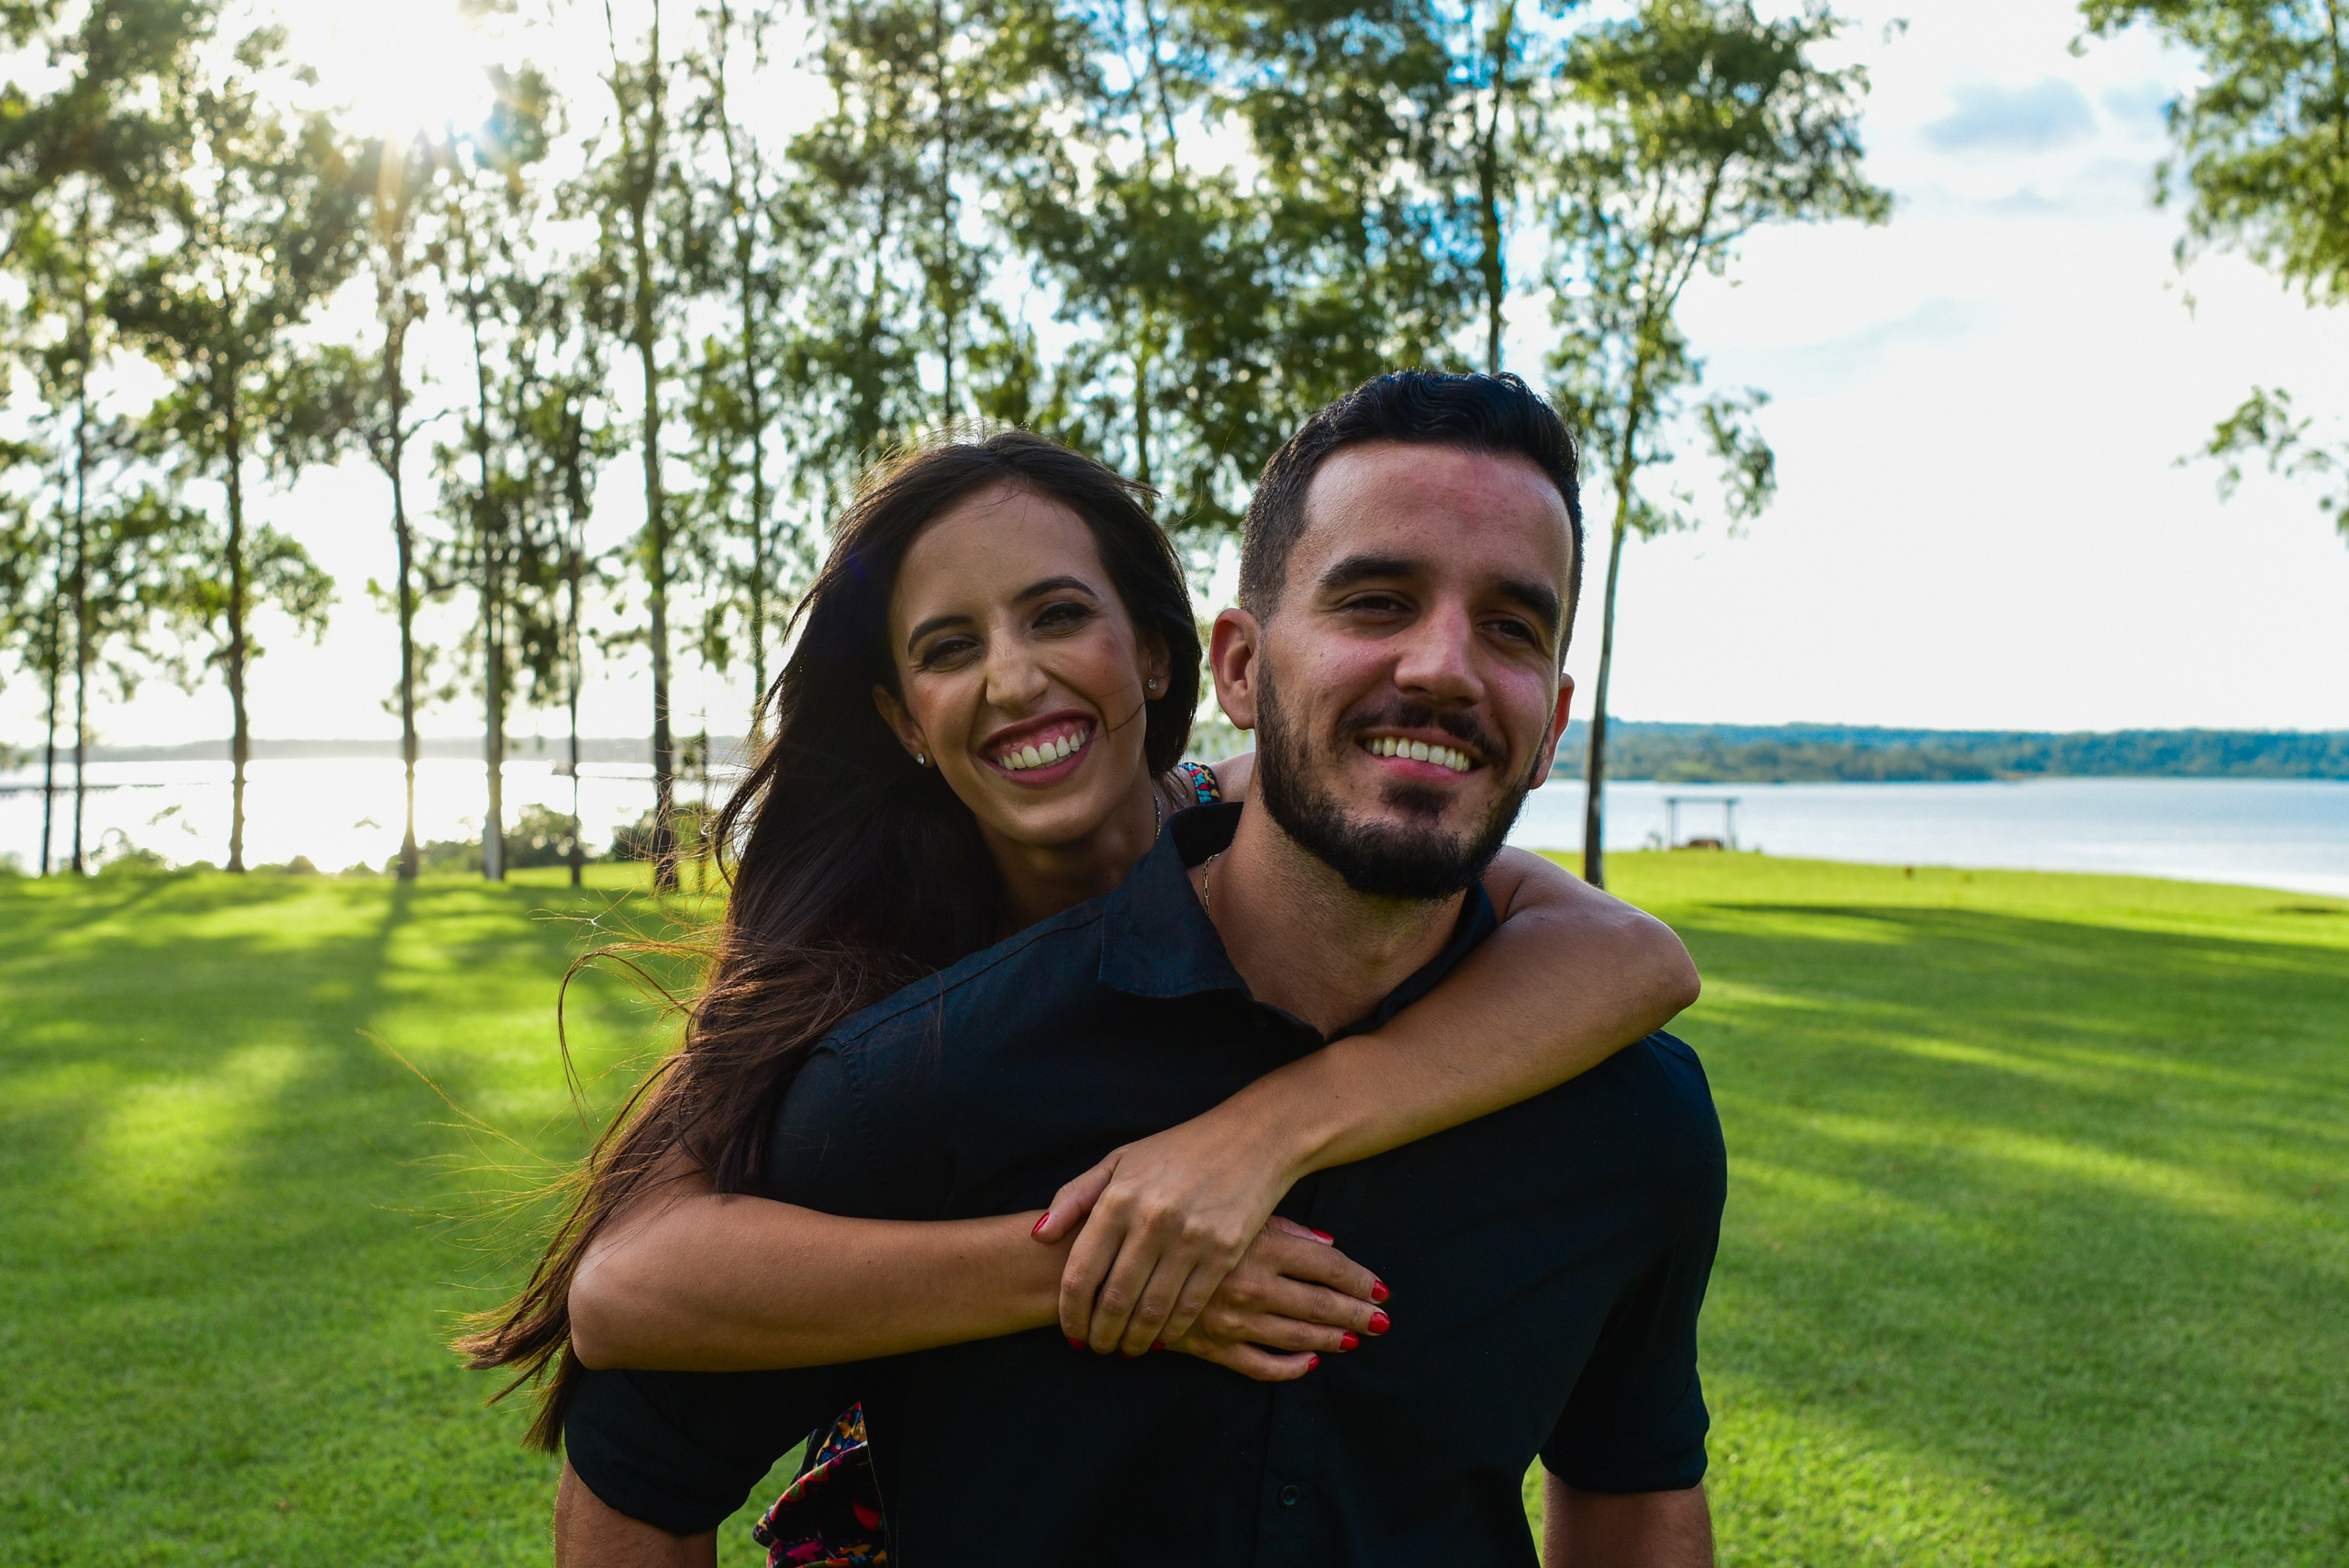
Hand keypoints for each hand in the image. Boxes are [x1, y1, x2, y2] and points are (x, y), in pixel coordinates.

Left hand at [1034, 1107, 1307, 1355]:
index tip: (1070, 1332)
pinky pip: (1190, 1305)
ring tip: (1125, 1349)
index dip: (1071, 1312)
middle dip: (1101, 1334)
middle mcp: (1151, 1220)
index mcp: (1118, 1197)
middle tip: (1097, 1348)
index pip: (1081, 1272)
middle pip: (1114, 1299)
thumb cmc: (1178, 1150)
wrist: (1251, 1138)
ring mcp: (1189, 1237)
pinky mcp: (1224, 1251)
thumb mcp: (1119, 1161)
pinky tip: (1161, 1339)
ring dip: (1133, 1339)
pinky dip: (1171, 1331)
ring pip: (1151, 1310)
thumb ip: (1074, 1197)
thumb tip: (1039, 1237)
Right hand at [1155, 1218, 1388, 1381]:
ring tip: (1357, 1338)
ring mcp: (1231, 1320)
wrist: (1110, 1257)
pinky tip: (1310, 1362)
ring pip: (1297, 1337)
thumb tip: (1329, 1242)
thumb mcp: (1229, 1208)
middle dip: (1357, 1314)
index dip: (1359, 1279)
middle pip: (1320, 1304)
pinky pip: (1261, 1366)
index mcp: (1259, 1245)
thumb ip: (1282, 1226)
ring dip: (1332, 1339)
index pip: (1327, 1266)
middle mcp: (1251, 1285)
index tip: (1381, 1288)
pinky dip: (1290, 1367)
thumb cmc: (1174, 1220)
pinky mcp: (1211, 1347)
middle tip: (1383, 1321)